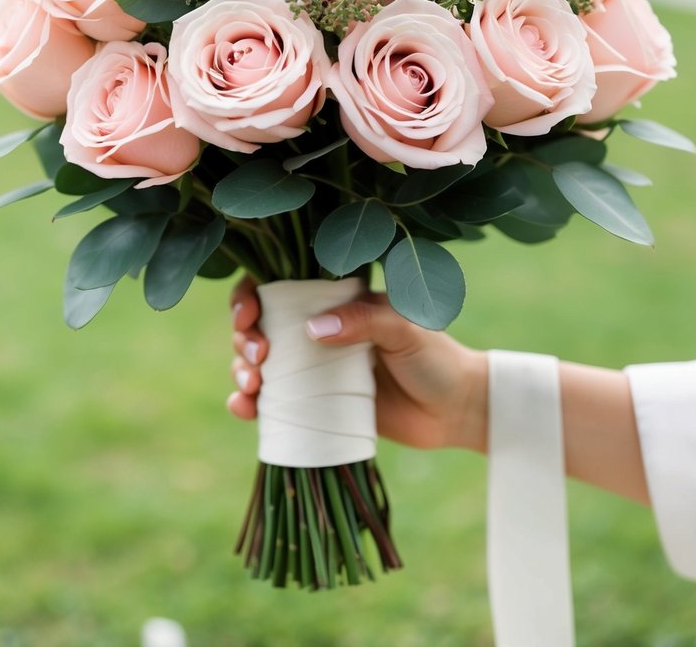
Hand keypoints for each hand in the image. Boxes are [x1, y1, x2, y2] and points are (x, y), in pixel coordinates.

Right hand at [227, 276, 487, 451]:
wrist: (454, 411)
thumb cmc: (434, 358)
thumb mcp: (404, 329)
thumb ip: (364, 321)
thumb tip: (312, 329)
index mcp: (333, 300)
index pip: (278, 285)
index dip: (250, 295)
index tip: (249, 315)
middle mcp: (316, 330)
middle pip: (258, 325)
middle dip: (244, 338)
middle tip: (260, 357)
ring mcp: (312, 369)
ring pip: (257, 362)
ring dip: (241, 369)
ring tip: (252, 385)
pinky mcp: (314, 407)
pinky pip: (271, 402)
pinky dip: (248, 403)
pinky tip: (244, 408)